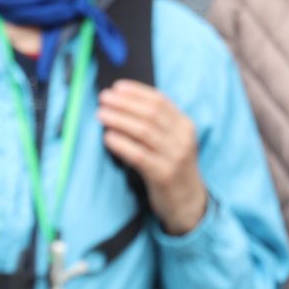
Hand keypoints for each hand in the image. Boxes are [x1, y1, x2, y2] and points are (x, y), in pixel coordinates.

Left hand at [97, 80, 207, 234]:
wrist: (187, 201)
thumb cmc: (172, 166)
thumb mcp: (172, 141)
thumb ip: (156, 123)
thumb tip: (123, 101)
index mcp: (185, 125)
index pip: (160, 101)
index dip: (137, 92)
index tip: (117, 87)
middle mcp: (182, 138)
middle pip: (151, 113)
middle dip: (124, 103)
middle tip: (103, 98)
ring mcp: (174, 157)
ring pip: (144, 131)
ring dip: (119, 120)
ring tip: (101, 114)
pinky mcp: (163, 175)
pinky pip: (139, 155)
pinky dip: (121, 144)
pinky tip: (107, 138)